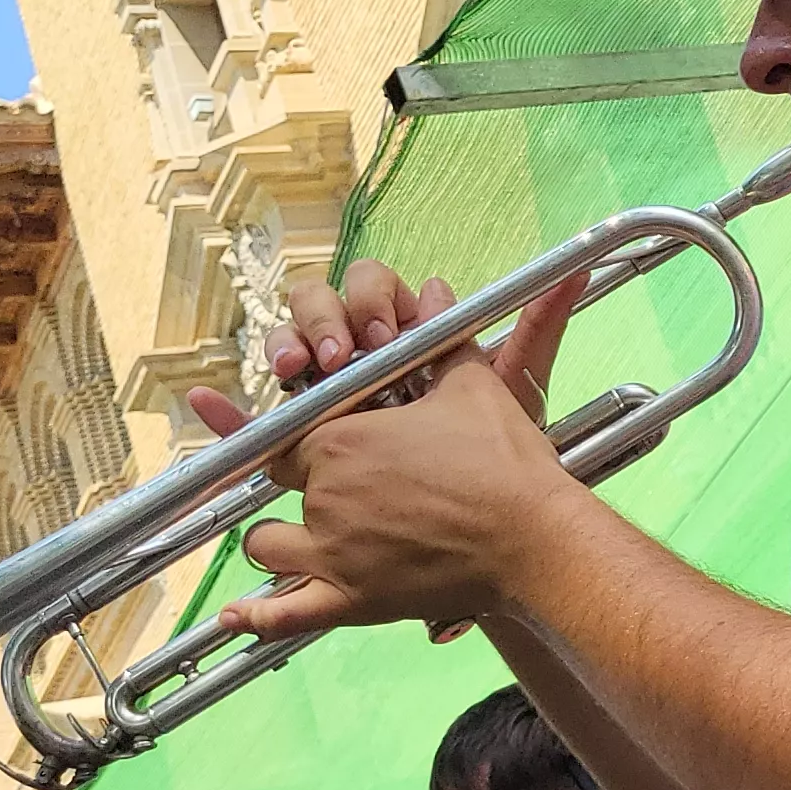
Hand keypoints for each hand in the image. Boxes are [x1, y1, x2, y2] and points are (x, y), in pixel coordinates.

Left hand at [190, 262, 597, 644]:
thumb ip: (441, 342)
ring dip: (279, 540)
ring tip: (306, 539)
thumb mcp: (474, 389)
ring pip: (268, 545)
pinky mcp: (353, 600)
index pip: (289, 431)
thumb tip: (436, 292)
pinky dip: (256, 617)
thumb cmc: (506, 464)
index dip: (303, 433)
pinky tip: (233, 615)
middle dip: (303, 481)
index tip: (314, 438)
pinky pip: (285, 614)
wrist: (537, 540)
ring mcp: (333, 552)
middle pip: (280, 484)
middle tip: (344, 484)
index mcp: (340, 440)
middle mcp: (325, 494)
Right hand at [198, 261, 583, 439]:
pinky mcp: (308, 448)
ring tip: (296, 369)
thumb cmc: (502, 461)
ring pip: (290, 353)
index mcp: (405, 338)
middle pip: (321, 310)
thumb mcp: (516, 396)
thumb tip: (587, 260)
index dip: (370, 303)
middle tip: (341, 356)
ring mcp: (331, 402)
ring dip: (286, 347)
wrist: (493, 529)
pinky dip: (228, 415)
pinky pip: (258, 427)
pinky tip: (203, 402)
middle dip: (323, 320)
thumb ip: (539, 329)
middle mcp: (362, 361)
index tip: (383, 336)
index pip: (372, 290)